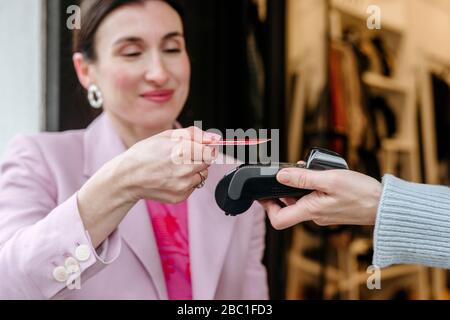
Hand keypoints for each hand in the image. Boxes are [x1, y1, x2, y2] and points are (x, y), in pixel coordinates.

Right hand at [118, 126, 218, 203]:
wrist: (127, 177)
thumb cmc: (145, 154)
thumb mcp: (167, 135)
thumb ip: (194, 135)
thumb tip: (215, 138)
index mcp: (183, 150)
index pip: (211, 152)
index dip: (205, 148)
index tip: (197, 148)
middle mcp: (185, 169)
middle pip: (208, 163)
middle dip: (199, 158)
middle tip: (182, 157)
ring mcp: (183, 185)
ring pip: (202, 175)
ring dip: (194, 170)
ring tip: (175, 168)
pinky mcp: (180, 196)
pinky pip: (193, 186)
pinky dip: (186, 182)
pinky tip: (171, 177)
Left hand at [259, 168, 381, 229]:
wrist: (384, 205)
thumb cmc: (361, 193)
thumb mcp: (330, 180)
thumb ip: (303, 178)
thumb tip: (280, 176)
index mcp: (310, 211)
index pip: (278, 219)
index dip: (267, 207)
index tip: (264, 193)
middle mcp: (314, 215)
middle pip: (288, 207)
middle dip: (283, 190)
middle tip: (285, 173)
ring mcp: (322, 213)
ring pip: (300, 201)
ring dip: (297, 186)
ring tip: (303, 170)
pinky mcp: (330, 209)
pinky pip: (313, 199)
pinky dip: (310, 187)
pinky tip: (318, 175)